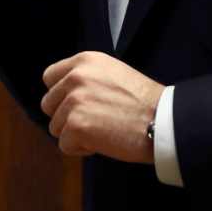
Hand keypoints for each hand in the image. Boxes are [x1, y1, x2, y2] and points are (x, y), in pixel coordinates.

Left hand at [40, 52, 164, 162]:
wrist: (162, 120)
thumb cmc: (144, 101)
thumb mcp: (112, 73)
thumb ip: (86, 78)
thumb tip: (64, 94)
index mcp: (84, 61)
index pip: (50, 77)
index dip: (60, 94)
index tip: (76, 104)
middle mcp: (75, 78)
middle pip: (48, 104)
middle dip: (66, 116)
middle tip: (93, 121)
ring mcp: (74, 102)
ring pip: (56, 127)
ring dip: (75, 134)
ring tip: (103, 130)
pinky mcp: (76, 126)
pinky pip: (65, 145)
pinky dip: (82, 149)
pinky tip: (104, 141)